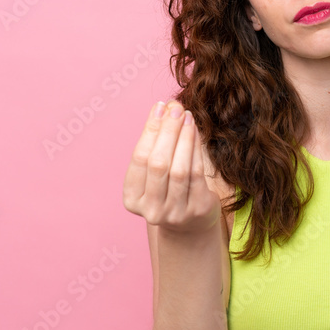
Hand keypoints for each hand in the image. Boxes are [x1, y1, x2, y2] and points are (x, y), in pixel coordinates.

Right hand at [122, 100, 220, 234]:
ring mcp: (175, 213)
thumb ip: (156, 142)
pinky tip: (195, 132)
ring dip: (184, 138)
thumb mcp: (155, 170)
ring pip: (179, 169)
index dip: (150, 131)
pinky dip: (196, 150)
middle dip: (168, 132)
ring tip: (188, 117)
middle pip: (158, 164)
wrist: (190, 223)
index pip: (140, 159)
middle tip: (176, 109)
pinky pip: (197, 174)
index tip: (159, 107)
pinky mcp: (197, 210)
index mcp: (132, 199)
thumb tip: (165, 107)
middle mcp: (151, 209)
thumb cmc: (168, 187)